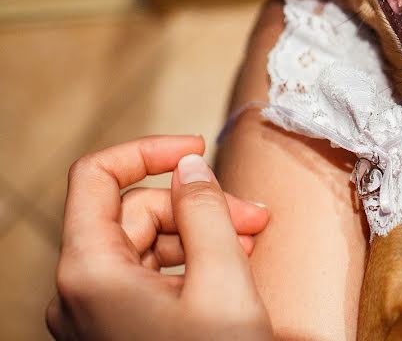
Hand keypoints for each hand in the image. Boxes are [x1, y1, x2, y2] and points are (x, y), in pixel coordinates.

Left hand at [46, 135, 272, 340]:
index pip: (97, 176)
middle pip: (133, 212)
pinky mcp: (115, 329)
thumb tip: (188, 168)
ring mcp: (94, 314)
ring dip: (198, 234)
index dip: (149, 151)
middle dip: (194, 204)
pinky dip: (187, 263)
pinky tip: (228, 266)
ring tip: (248, 243)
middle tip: (251, 217)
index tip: (196, 149)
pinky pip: (146, 276)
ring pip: (143, 243)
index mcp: (90, 273)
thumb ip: (205, 211)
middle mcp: (78, 292)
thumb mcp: (222, 281)